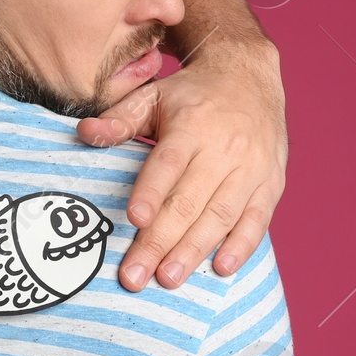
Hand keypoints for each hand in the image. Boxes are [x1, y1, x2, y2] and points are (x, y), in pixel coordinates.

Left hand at [76, 40, 287, 290]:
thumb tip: (84, 133)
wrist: (250, 76)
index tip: (135, 219)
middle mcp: (225, 148)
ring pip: (222, 215)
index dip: (152, 192)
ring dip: (195, 251)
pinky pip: (258, 219)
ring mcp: (252, 167)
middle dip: (161, 242)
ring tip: (168, 279)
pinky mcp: (271, 183)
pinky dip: (242, 246)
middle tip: (135, 277)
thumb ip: (120, 119)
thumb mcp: (153, 95)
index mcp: (192, 125)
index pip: (168, 163)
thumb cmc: (193, 95)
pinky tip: (221, 268)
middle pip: (190, 200)